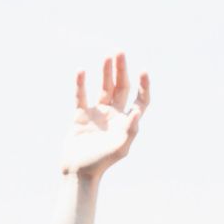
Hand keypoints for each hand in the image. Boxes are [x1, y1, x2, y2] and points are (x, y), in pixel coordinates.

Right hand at [61, 53, 149, 178]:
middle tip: (120, 52)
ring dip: (106, 73)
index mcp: (126, 122)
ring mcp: (97, 114)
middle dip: (121, 71)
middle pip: (121, 88)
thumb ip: (130, 130)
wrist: (78, 171)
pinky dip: (80, 84)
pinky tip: (81, 71)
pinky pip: (81, 96)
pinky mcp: (81, 116)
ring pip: (103, 88)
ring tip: (107, 57)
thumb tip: (137, 112)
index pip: (140, 100)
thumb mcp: (120, 148)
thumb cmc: (102, 162)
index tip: (143, 72)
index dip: (144, 87)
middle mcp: (114, 115)